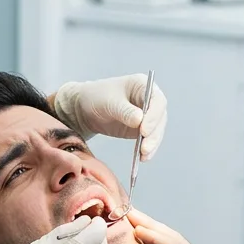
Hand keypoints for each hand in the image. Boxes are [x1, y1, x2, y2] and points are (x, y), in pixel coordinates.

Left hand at [51, 74, 168, 160]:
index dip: (154, 116)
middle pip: (159, 117)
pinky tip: (141, 158)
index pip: (157, 100)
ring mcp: (147, 115)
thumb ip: (124, 111)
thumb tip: (139, 120)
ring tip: (143, 156)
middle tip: (145, 148)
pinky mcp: (141, 128)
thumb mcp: (108, 102)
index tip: (144, 130)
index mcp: (142, 85)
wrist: (84, 108)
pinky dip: (146, 149)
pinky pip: (148, 139)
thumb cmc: (95, 97)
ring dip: (152, 144)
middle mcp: (149, 99)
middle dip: (154, 134)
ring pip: (156, 130)